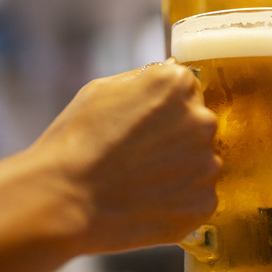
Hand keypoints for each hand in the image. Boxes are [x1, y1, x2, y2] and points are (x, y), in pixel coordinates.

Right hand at [32, 58, 220, 253]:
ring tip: (138, 182)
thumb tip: (170, 69)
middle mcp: (202, 121)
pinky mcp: (205, 202)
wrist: (64, 202)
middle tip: (137, 156)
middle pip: (198, 125)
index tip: (142, 124)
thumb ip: (144, 79)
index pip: (187, 89)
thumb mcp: (102, 90)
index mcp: (177, 85)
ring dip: (179, 171)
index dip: (163, 108)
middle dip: (175, 138)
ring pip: (200, 163)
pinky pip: (197, 197)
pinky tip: (146, 203)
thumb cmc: (75, 143)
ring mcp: (207, 164)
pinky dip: (178, 202)